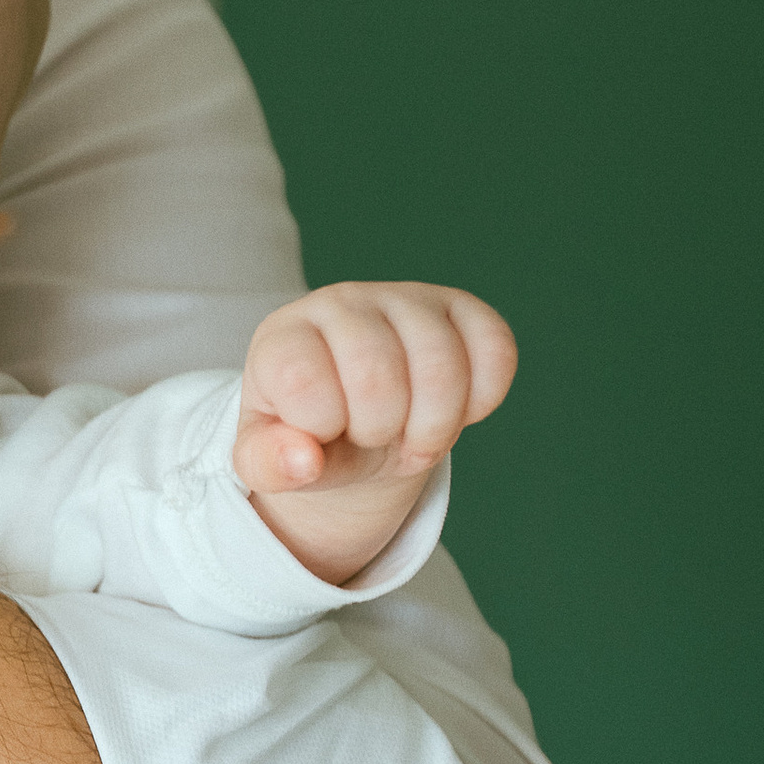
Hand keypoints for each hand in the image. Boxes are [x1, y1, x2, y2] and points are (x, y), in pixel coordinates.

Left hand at [236, 280, 515, 584]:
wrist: (357, 412)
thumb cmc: (308, 433)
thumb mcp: (270, 459)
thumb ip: (268, 465)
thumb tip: (304, 461)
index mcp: (284, 337)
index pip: (302, 380)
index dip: (322, 427)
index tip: (322, 432)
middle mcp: (341, 302)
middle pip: (378, 377)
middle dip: (379, 433)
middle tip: (373, 439)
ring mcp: (405, 298)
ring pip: (441, 366)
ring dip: (433, 427)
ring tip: (412, 435)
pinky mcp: (461, 307)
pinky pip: (496, 351)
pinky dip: (481, 401)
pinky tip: (453, 409)